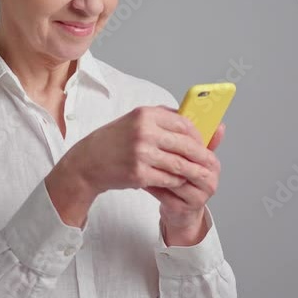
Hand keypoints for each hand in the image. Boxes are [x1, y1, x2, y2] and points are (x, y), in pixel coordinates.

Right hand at [61, 106, 218, 194]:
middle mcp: (143, 132)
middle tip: (209, 163)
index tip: (203, 143)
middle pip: (185, 144)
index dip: (198, 135)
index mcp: (145, 115)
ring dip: (192, 172)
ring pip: (179, 164)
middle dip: (201, 156)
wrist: (87, 162)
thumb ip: (161, 118)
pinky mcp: (138, 174)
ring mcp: (141, 154)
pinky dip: (176, 181)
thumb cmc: (113, 141)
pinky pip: (168, 179)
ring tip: (199, 175)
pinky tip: (179, 182)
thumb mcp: (134, 120)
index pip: (183, 123)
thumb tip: (191, 122)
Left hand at [145, 122, 224, 232]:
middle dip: (164, 153)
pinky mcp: (186, 208)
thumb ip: (184, 133)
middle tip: (144, 144)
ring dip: (155, 170)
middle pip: (187, 160)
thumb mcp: (181, 152)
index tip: (157, 128)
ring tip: (138, 160)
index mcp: (211, 160)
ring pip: (176, 178)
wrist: (178, 206)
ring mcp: (201, 194)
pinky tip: (139, 178)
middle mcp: (211, 177)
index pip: (196, 143)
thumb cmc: (177, 175)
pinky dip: (152, 186)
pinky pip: (167, 195)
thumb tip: (186, 110)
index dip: (176, 136)